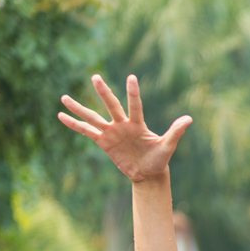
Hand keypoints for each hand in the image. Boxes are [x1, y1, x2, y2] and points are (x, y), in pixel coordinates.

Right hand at [57, 74, 190, 182]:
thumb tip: (189, 119)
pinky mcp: (103, 142)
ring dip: (79, 108)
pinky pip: (87, 132)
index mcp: (138, 124)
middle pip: (111, 106)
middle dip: (103, 93)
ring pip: (93, 117)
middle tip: (95, 77)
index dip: (133, 93)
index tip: (131, 77)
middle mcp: (122, 124)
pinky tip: (61, 116)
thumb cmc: (159, 159)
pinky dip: (74, 124)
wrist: (148, 173)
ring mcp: (111, 132)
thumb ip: (175, 132)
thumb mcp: (168, 147)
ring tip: (63, 97)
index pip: (135, 105)